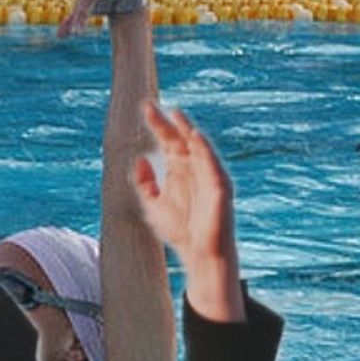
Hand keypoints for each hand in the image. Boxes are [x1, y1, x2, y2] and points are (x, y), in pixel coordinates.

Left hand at [136, 103, 236, 269]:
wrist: (198, 254)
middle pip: (180, 140)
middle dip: (167, 123)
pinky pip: (213, 164)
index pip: (167, 141)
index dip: (158, 125)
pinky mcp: (219, 187)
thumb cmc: (179, 230)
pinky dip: (205, 149)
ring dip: (187, 130)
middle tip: (151, 106)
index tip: (145, 108)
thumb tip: (139, 159)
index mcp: (178, 170)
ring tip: (175, 114)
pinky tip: (195, 136)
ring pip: (198, 147)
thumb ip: (145, 183)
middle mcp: (194, 169)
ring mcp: (208, 176)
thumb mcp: (153, 204)